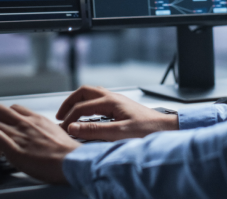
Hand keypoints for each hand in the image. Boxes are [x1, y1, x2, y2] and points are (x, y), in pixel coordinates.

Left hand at [0, 103, 80, 183]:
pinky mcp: (15, 150)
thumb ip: (43, 129)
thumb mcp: (56, 132)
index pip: (13, 108)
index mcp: (36, 119)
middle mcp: (25, 123)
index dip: (5, 118)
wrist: (71, 161)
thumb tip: (38, 135)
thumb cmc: (67, 152)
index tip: (6, 130)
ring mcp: (19, 135)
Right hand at [56, 86, 178, 140]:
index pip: (81, 107)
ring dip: (78, 103)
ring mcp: (117, 101)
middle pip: (84, 92)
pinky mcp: (120, 107)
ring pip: (91, 95)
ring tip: (70, 115)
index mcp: (111, 101)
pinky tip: (87, 118)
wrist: (166, 129)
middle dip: (69, 103)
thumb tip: (73, 128)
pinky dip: (87, 106)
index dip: (69, 118)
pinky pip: (98, 101)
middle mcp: (113, 97)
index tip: (62, 130)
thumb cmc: (148, 130)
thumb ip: (94, 130)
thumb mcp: (119, 133)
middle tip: (60, 116)